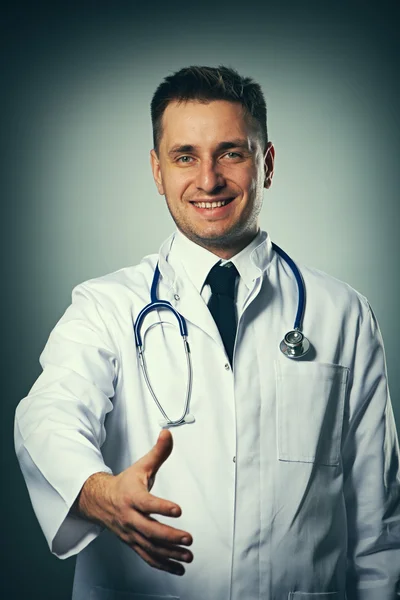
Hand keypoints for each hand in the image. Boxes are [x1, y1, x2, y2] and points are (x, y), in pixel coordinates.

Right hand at [76, 429, 192, 575]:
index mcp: (132, 497)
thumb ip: (158, 452)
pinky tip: (179, 568)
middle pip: (149, 530)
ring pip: (150, 547)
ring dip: (170, 554)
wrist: (99, 501)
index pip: (147, 503)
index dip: (162, 507)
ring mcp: (131, 534)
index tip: (178, 509)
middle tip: (188, 538)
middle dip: (169, 537)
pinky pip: (148, 557)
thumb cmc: (125, 483)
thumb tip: (168, 433)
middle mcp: (130, 518)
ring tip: (188, 555)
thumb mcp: (141, 466)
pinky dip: (163, 564)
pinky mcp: (134, 543)